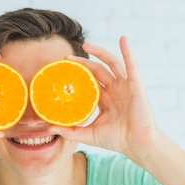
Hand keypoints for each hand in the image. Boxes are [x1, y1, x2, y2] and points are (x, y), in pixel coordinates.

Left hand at [51, 36, 159, 166]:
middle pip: (96, 70)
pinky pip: (131, 65)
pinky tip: (123, 39)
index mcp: (104, 100)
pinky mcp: (135, 85)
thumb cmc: (116, 140)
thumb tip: (48, 127)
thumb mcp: (88, 135)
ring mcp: (124, 86)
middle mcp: (114, 90)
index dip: (76, 76)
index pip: (87, 83)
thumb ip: (69, 131)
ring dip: (100, 52)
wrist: (136, 144)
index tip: (61, 71)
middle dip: (82, 63)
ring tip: (86, 44)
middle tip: (65, 58)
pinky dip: (127, 51)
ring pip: (111, 63)